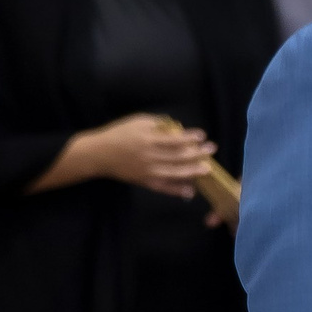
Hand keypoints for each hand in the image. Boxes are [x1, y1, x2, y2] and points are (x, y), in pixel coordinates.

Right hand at [86, 114, 215, 196]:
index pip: (173, 140)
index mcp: (147, 140)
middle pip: (178, 157)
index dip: (189, 138)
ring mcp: (147, 172)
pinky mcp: (145, 182)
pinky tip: (190, 191)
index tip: (202, 135)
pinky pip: (164, 188)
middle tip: (212, 149)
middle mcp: (149, 157)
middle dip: (197, 153)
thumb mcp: (137, 121)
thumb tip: (177, 127)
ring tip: (207, 169)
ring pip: (174, 173)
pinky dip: (177, 190)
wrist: (99, 154)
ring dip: (192, 171)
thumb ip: (157, 123)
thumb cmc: (119, 134)